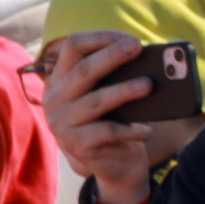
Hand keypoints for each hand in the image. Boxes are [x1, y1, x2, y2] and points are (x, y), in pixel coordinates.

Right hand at [42, 31, 156, 203]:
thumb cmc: (116, 121)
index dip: (101, 37)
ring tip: (149, 85)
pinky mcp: (78, 145)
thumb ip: (117, 76)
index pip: (73, 46)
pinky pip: (108, 132)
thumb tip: (149, 57)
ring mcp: (63, 124)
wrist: (115, 166)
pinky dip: (131, 129)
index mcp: (60, 79)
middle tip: (138, 47)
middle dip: (112, 56)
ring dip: (124, 91)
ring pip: (96, 101)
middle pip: (84, 70)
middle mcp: (55, 99)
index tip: (130, 39)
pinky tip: (148, 129)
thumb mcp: (111, 96)